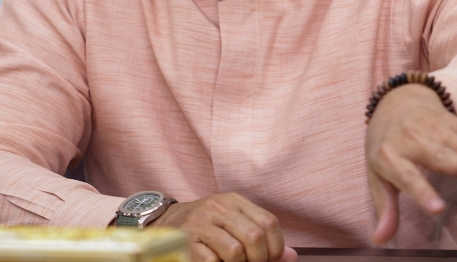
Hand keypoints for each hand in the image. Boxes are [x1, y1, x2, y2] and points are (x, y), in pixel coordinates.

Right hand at [151, 193, 296, 261]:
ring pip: (235, 251)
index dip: (276, 248)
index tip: (268, 259)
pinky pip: (213, 261)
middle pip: (255, 237)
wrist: (164, 222)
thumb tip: (292, 256)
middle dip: (259, 261)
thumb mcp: (233, 223)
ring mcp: (200, 223)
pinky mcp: (186, 240)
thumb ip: (262, 237)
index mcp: (234, 201)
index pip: (269, 222)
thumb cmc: (206, 227)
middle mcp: (218, 207)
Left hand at [365, 84, 456, 243]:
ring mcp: (433, 128)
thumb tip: (380, 239)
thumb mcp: (377, 175)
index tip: (437, 209)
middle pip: (440, 155)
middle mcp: (412, 140)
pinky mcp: (451, 120)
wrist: (392, 102)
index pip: (407, 178)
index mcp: (391, 157)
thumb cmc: (386, 146)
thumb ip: (385, 207)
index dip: (422, 193)